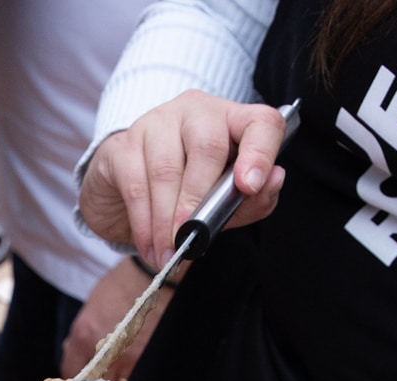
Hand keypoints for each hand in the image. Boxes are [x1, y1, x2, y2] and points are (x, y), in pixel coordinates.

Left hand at [59, 259, 167, 380]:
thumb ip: (82, 334)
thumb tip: (79, 354)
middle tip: (96, 378)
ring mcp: (124, 359)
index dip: (73, 375)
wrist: (153, 277)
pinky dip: (128, 377)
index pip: (70, 369)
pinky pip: (131, 379)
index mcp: (83, 335)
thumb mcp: (92, 306)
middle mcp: (100, 351)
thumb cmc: (122, 286)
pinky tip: (129, 370)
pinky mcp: (143, 360)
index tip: (77, 375)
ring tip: (114, 375)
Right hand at [79, 89, 287, 272]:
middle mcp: (197, 112)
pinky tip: (149, 244)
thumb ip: (253, 199)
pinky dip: (144, 222)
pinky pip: (136, 183)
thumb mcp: (226, 202)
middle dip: (198, 199)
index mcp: (233, 121)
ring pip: (167, 169)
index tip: (248, 186)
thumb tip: (273, 181)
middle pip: (207, 146)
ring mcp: (157, 122)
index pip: (260, 123)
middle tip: (190, 237)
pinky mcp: (124, 143)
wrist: (127, 192)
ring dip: (166, 220)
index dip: (260, 152)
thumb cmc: (187, 193)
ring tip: (168, 253)